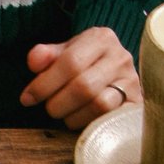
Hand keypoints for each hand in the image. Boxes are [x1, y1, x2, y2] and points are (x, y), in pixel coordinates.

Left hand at [20, 28, 141, 130]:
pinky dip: (88, 124)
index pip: (70, 62)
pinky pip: (109, 119)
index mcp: (101, 39)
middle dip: (57, 103)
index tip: (27, 98)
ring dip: (73, 116)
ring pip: (98, 104)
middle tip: (49, 108)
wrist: (119, 79)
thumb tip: (34, 61)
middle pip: (83, 86)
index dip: (44, 83)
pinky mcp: (136, 105)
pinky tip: (80, 120)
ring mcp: (131, 82)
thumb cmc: (85, 66)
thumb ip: (47, 56)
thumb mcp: (65, 54)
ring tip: (65, 114)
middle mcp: (120, 57)